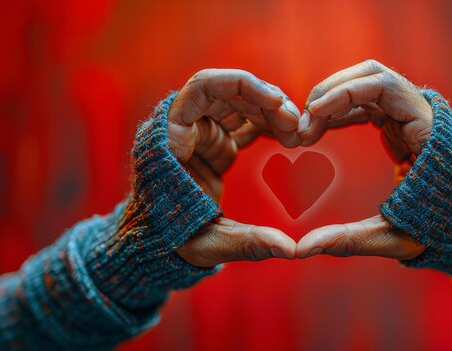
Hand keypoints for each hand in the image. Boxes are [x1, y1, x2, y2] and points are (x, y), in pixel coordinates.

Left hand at [168, 69, 300, 266]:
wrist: (152, 244)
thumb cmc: (168, 242)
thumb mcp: (206, 243)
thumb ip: (247, 243)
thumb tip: (291, 250)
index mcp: (170, 139)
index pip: (202, 88)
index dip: (241, 85)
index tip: (276, 101)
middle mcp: (184, 128)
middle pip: (228, 92)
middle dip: (266, 101)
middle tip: (297, 125)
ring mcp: (201, 135)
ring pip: (240, 104)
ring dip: (272, 112)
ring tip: (299, 133)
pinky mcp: (215, 146)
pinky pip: (245, 123)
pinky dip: (269, 125)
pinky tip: (291, 138)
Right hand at [296, 60, 430, 259]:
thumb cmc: (436, 233)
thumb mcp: (393, 238)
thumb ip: (349, 240)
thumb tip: (301, 249)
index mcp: (429, 131)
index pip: (385, 86)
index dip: (345, 92)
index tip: (312, 113)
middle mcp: (422, 114)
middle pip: (373, 74)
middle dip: (332, 90)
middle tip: (302, 121)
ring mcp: (410, 116)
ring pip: (366, 84)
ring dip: (332, 100)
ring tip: (305, 130)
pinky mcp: (400, 124)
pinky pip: (366, 103)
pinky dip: (340, 110)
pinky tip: (318, 129)